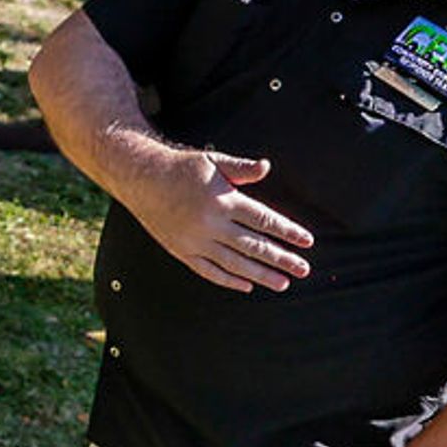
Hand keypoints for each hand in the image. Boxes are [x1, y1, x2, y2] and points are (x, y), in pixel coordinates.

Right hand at [133, 148, 314, 291]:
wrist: (139, 178)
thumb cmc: (181, 167)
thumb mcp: (213, 161)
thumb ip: (241, 168)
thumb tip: (266, 167)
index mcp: (223, 200)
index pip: (264, 220)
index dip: (287, 232)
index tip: (307, 242)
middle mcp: (210, 223)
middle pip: (254, 246)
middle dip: (282, 259)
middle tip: (303, 270)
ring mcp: (195, 240)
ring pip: (235, 263)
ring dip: (261, 274)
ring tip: (283, 283)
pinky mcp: (181, 250)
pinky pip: (209, 270)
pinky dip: (229, 280)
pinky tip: (247, 285)